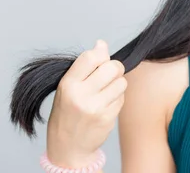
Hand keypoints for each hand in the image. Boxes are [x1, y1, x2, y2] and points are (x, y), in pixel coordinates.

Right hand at [47, 39, 126, 167]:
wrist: (67, 146)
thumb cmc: (68, 112)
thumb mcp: (68, 87)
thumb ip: (86, 66)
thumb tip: (102, 43)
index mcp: (68, 83)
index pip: (92, 56)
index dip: (101, 55)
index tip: (100, 62)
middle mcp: (81, 95)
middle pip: (113, 67)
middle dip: (115, 69)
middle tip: (108, 76)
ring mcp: (95, 107)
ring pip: (122, 82)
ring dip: (117, 85)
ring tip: (105, 92)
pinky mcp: (107, 117)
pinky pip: (122, 98)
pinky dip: (117, 99)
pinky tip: (106, 105)